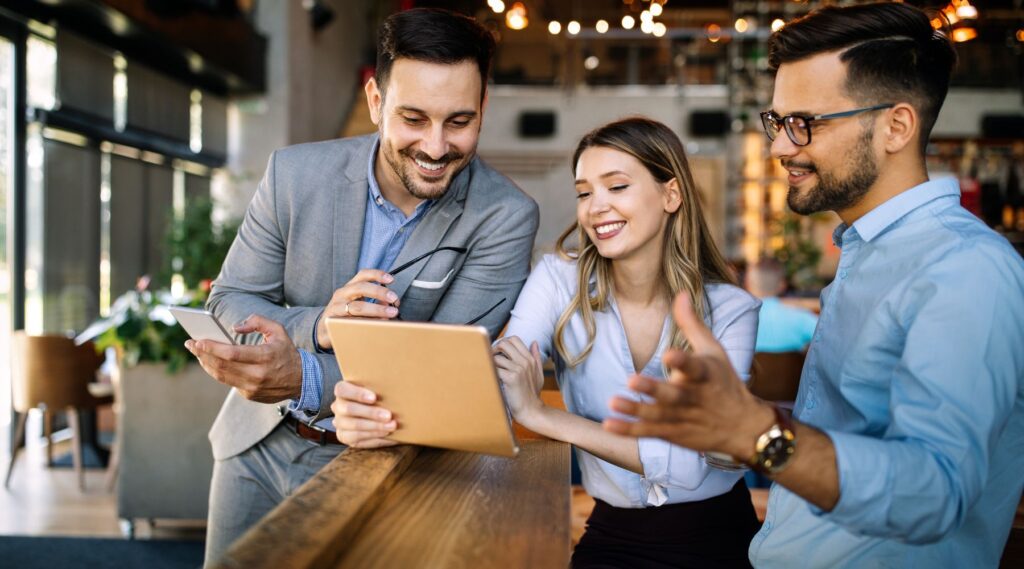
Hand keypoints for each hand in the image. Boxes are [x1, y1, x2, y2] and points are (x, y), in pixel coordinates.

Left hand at [185, 314, 302, 402]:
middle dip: (202, 354)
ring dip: (206, 364)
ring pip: (221, 376)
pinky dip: (217, 371)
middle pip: (222, 365)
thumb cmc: (286, 352)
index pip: (232, 354)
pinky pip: (228, 382)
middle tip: (190, 344)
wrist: (301, 380)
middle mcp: (258, 375)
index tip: (197, 341)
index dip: (212, 348)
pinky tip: (210, 362)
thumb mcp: (278, 331)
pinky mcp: (249, 395)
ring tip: (197, 353)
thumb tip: (234, 328)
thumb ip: (257, 321)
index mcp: (265, 357)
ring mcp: (252, 387)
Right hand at [317, 269, 400, 350]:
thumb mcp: (360, 305)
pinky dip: (366, 324)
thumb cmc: (345, 315)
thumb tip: (390, 305)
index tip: (391, 279)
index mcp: (350, 287)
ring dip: (376, 309)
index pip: (363, 275)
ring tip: (390, 314)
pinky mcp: (333, 322)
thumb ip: (375, 303)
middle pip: (361, 288)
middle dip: (379, 292)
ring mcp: (335, 307)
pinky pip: (351, 322)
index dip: (377, 274)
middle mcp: (341, 294)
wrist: (324, 330)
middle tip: (394, 299)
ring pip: (357, 306)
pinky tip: (376, 326)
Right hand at [330, 381, 397, 447]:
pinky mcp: (345, 437)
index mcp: (343, 391)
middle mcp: (338, 407)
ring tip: (391, 426)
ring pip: (354, 426)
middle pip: (349, 409)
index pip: (342, 389)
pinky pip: (358, 439)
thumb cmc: (378, 397)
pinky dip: (375, 437)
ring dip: (375, 427)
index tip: (374, 398)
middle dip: (371, 413)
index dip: (357, 393)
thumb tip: (395, 387)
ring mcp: (340, 423)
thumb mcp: (377, 390)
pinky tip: (387, 435)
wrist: (376, 414)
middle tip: (388, 416)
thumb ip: (380, 388)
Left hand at [492, 337, 545, 426]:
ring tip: (493, 372)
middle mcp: (525, 362)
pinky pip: (495, 368)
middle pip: (505, 343)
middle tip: (492, 359)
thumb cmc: (532, 394)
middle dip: (494, 349)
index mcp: (530, 359)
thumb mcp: (538, 374)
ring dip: (491, 363)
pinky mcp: (511, 378)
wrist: (531, 410)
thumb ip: (536, 357)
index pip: (514, 339)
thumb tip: (535, 342)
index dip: (503, 342)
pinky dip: (491, 372)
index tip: (498, 352)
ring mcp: (518, 369)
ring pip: (497, 357)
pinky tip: (493, 379)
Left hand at [603, 294, 773, 460]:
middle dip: (654, 389)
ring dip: (635, 410)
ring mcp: (683, 418)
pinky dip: (629, 430)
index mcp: (705, 374)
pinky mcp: (672, 433)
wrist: (743, 428)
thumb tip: (680, 293)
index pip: (694, 367)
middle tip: (631, 380)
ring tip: (613, 401)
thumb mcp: (713, 350)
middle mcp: (694, 398)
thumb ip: (692, 324)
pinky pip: (649, 432)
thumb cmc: (724, 382)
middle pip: (673, 395)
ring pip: (657, 415)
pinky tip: (609, 424)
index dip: (682, 361)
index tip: (669, 354)